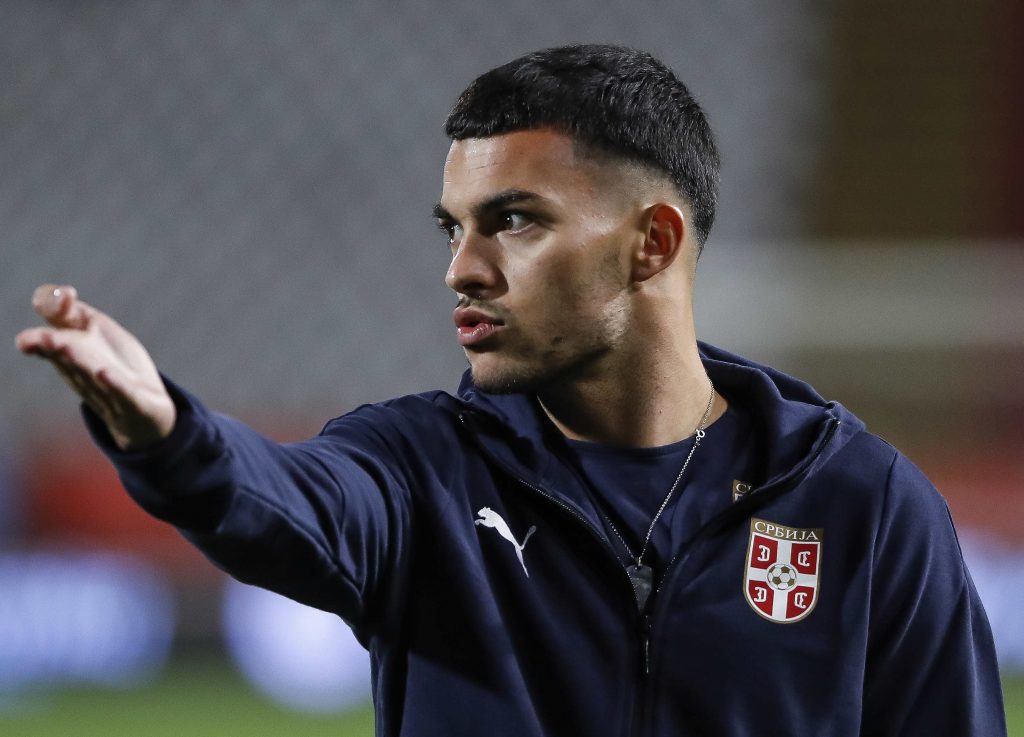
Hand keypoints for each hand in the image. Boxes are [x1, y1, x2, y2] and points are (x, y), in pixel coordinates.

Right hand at [16, 284, 176, 449]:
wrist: (145, 412)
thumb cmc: (113, 366)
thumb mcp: (93, 332)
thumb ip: (69, 311)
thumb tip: (62, 292)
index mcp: (71, 354)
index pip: (49, 341)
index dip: (42, 330)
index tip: (51, 303)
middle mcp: (84, 373)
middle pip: (66, 357)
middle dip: (53, 345)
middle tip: (40, 336)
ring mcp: (108, 391)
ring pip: (90, 374)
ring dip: (78, 361)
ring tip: (65, 347)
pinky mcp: (135, 404)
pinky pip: (123, 395)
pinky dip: (114, 385)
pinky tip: (105, 373)